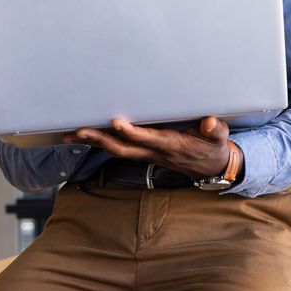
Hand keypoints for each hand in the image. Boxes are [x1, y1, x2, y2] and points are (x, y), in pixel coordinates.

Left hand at [63, 116, 230, 179]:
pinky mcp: (143, 152)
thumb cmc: (213, 147)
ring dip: (95, 143)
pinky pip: (119, 148)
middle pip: (124, 148)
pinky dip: (101, 143)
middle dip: (102, 140)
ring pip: (117, 149)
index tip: (117, 122)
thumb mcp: (220, 137)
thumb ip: (215, 129)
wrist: (211, 167)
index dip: (132, 132)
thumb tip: (209, 123)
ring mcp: (147, 154)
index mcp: (172, 144)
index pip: (148, 139)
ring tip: (71, 135)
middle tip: (81, 131)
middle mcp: (155, 151)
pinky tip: (84, 138)